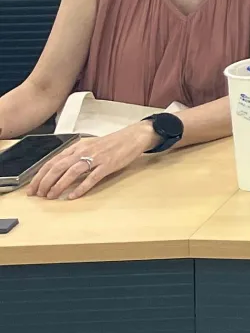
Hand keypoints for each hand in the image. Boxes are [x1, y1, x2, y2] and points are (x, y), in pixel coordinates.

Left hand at [27, 123, 157, 199]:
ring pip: (72, 172)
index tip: (32, 187)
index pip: (52, 161)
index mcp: (77, 147)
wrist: (132, 137)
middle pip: (58, 167)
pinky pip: (91, 178)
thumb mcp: (89, 146)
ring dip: (59, 185)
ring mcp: (96, 158)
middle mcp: (83, 152)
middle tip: (38, 194)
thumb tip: (58, 171)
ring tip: (51, 196)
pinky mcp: (107, 165)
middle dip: (45, 182)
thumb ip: (74, 156)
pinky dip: (81, 188)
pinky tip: (73, 196)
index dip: (40, 175)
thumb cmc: (111, 143)